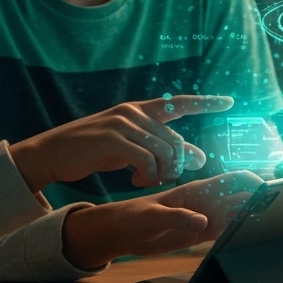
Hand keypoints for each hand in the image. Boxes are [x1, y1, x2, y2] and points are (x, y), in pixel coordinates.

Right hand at [9, 95, 233, 192]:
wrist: (54, 152)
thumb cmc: (93, 150)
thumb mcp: (128, 146)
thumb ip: (159, 148)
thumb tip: (199, 157)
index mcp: (138, 110)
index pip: (178, 103)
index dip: (205, 103)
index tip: (228, 101)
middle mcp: (133, 113)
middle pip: (175, 140)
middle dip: (177, 165)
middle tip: (164, 179)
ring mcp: (123, 124)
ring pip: (164, 152)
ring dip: (161, 174)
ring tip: (146, 181)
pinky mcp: (113, 140)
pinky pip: (146, 161)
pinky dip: (147, 176)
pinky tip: (135, 181)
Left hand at [61, 171, 263, 268]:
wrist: (122, 232)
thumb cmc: (133, 217)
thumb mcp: (151, 217)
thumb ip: (175, 218)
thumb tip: (201, 221)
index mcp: (196, 191)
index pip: (233, 181)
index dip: (254, 183)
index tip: (269, 192)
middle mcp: (206, 203)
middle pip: (243, 198)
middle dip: (261, 202)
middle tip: (281, 212)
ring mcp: (206, 219)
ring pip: (238, 215)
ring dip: (253, 218)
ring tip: (272, 226)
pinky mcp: (201, 235)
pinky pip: (227, 232)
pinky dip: (239, 233)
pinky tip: (251, 237)